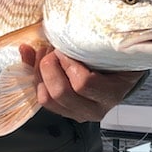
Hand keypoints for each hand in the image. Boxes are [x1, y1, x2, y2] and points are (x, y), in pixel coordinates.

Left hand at [19, 45, 144, 121]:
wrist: (118, 73)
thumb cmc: (113, 57)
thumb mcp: (108, 48)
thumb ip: (88, 41)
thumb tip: (53, 38)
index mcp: (110, 93)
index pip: (83, 83)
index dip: (68, 62)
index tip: (65, 47)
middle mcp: (94, 109)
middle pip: (60, 93)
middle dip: (50, 66)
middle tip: (52, 50)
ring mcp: (76, 113)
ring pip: (46, 98)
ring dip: (39, 72)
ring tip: (45, 54)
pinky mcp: (62, 110)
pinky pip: (40, 96)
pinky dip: (33, 75)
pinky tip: (34, 58)